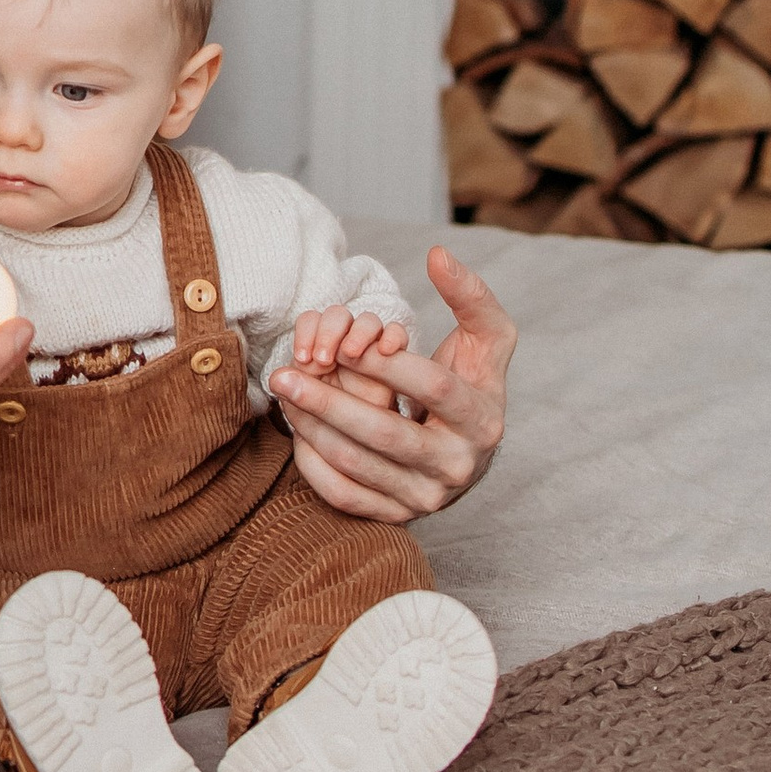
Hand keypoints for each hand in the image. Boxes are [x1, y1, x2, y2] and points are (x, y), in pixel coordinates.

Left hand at [273, 246, 515, 521]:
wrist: (467, 451)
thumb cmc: (472, 383)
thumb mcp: (487, 339)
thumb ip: (470, 295)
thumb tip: (437, 255)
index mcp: (483, 422)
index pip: (434, 390)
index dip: (390, 364)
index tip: (351, 342)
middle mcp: (458, 468)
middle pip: (386, 434)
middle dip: (329, 400)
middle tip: (284, 373)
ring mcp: (426, 497)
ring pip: (357, 464)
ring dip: (311, 426)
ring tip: (283, 392)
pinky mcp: (396, 516)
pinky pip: (343, 495)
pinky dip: (312, 463)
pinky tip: (295, 429)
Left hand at [280, 305, 406, 416]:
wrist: (361, 448)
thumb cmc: (330, 428)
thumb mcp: (308, 412)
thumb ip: (296, 392)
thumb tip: (277, 378)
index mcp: (318, 350)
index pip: (311, 321)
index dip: (306, 332)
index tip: (303, 359)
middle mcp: (344, 346)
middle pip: (338, 315)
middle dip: (328, 331)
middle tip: (323, 359)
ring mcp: (371, 351)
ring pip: (368, 321)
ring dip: (357, 331)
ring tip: (350, 353)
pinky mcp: (396, 362)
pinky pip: (398, 334)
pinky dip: (392, 335)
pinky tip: (384, 350)